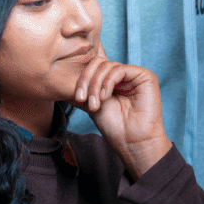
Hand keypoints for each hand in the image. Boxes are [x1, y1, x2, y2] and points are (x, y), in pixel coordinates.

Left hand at [70, 43, 170, 179]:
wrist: (131, 141)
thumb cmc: (114, 127)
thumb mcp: (91, 103)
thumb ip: (83, 88)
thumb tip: (59, 79)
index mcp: (113, 80)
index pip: (93, 66)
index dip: (82, 78)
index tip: (77, 98)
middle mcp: (124, 75)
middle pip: (98, 62)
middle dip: (86, 80)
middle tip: (82, 100)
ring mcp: (134, 75)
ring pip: (107, 65)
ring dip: (95, 85)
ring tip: (95, 104)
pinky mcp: (145, 76)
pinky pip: (119, 69)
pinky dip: (107, 82)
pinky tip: (105, 97)